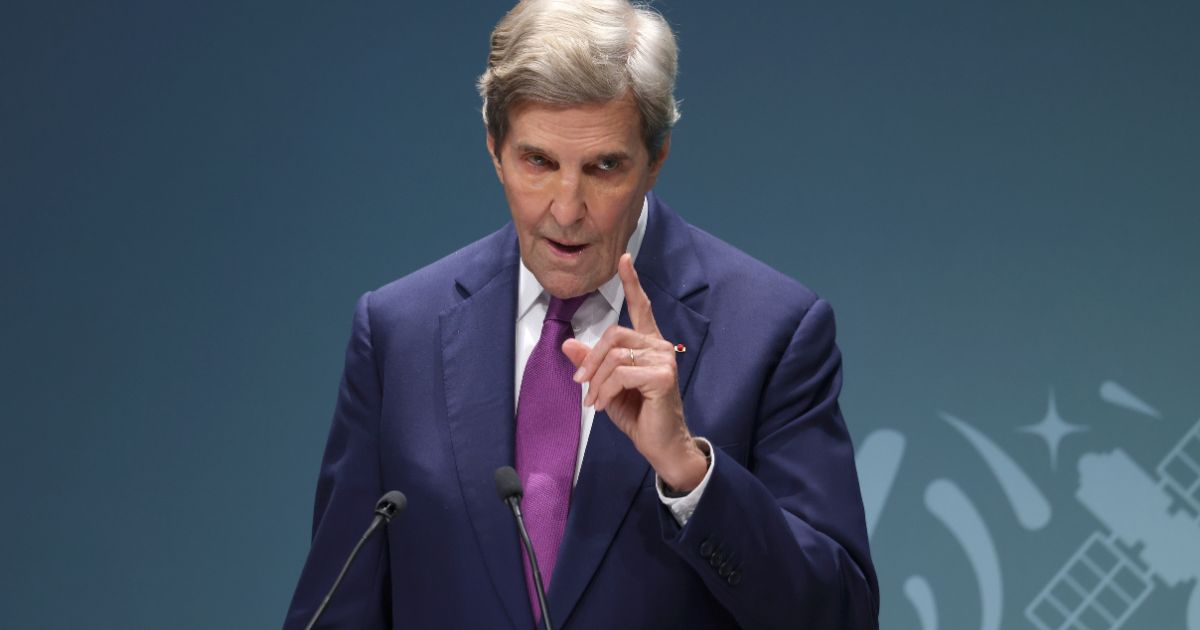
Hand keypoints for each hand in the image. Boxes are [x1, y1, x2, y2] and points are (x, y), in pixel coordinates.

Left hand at [562, 254, 707, 491]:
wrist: (660, 444)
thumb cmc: (638, 414)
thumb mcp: (606, 386)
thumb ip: (590, 363)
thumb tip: (567, 343)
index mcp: (648, 344)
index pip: (641, 307)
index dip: (632, 282)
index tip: (624, 258)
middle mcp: (660, 346)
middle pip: (615, 334)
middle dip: (591, 359)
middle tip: (581, 384)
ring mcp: (664, 359)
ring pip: (615, 356)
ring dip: (596, 381)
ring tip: (594, 401)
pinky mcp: (663, 376)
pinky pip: (621, 374)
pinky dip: (605, 390)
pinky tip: (603, 404)